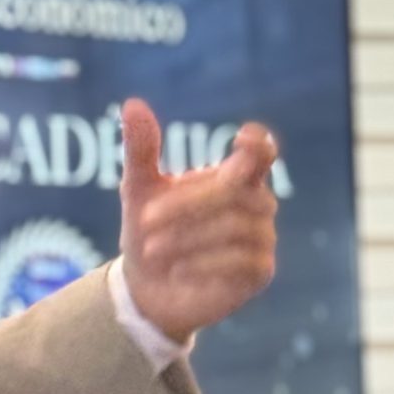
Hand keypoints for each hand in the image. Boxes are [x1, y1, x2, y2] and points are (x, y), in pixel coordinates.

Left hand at [119, 97, 278, 344]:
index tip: (243, 138)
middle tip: (145, 221)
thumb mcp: (139, 191)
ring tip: (151, 249)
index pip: (261, 152)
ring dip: (186, 237)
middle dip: (186, 205)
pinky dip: (202, 263)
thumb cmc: (150, 232)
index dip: (258, 144)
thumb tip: (131, 103)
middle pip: (235, 191)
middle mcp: (256, 204)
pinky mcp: (259, 272)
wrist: (147, 289)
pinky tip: (176, 270)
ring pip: (235, 227)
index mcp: (233, 177)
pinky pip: (240, 261)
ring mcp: (262, 238)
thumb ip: (140, 150)